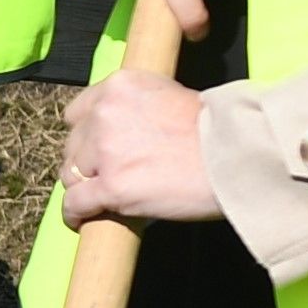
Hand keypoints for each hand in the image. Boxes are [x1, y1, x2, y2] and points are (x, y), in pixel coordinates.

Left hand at [59, 65, 224, 226]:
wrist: (236, 157)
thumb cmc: (216, 131)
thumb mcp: (170, 98)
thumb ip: (137, 110)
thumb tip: (120, 137)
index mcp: (120, 86)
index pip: (78, 113)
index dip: (87, 135)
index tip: (97, 149)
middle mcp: (106, 113)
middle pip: (73, 145)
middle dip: (87, 163)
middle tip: (107, 177)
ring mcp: (106, 151)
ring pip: (70, 174)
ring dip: (83, 188)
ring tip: (100, 200)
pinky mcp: (112, 187)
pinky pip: (75, 204)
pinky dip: (76, 215)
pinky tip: (82, 221)